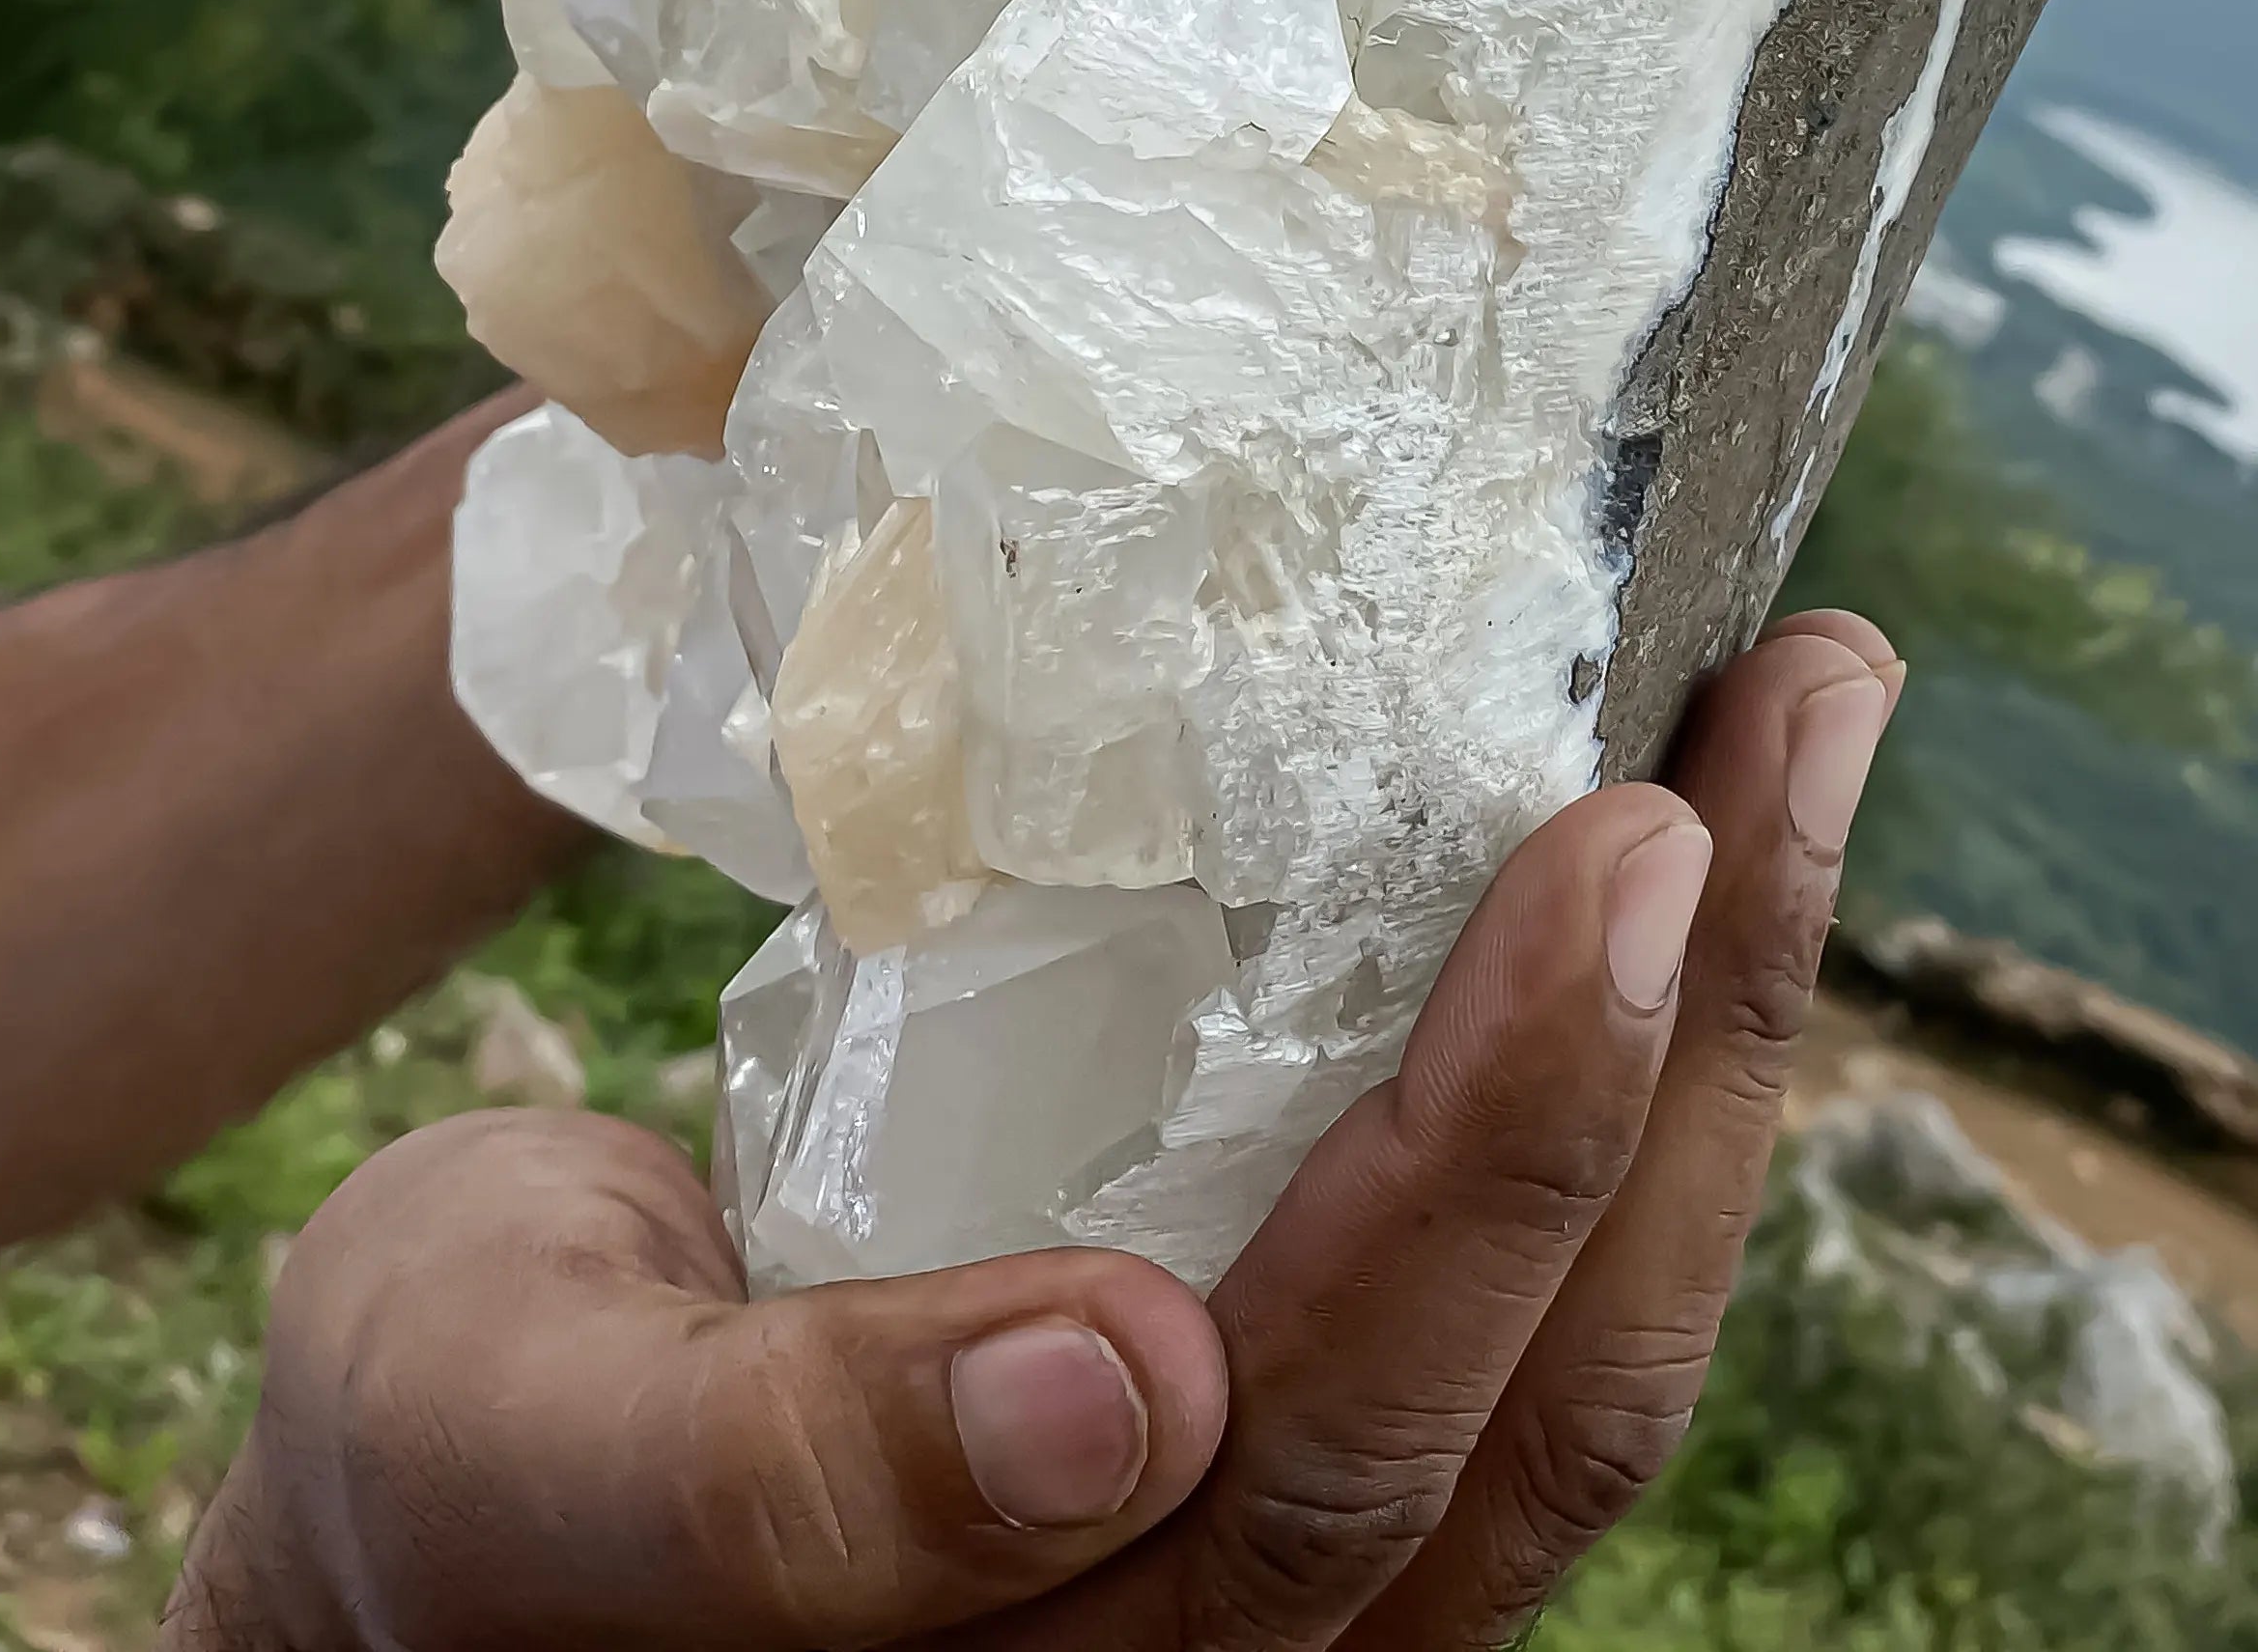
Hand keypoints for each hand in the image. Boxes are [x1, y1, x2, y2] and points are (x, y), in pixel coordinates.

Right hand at [165, 612, 1897, 1650]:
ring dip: (1725, 1030)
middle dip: (1699, 1027)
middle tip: (1792, 693)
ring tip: (1804, 723)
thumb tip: (1124, 1395)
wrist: (454, 1501)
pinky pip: (1528, 1284)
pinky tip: (1686, 864)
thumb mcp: (522, 1439)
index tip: (1628, 836)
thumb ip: (780, 1479)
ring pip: (1589, 1350)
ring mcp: (1293, 1566)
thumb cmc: (461, 1459)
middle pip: (1542, 1391)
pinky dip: (1637, 1063)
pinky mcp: (1309, 1440)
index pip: (1345, 1441)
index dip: (1512, 1148)